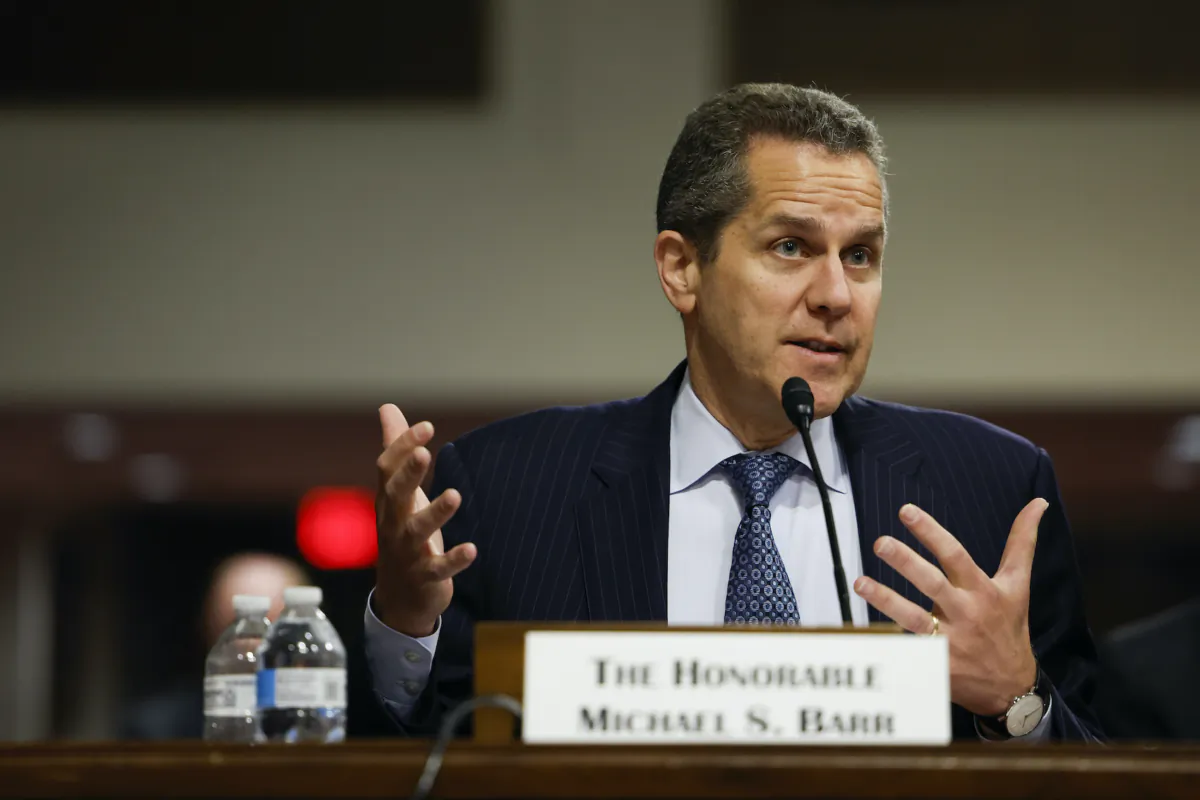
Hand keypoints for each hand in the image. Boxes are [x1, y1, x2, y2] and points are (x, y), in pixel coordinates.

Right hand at [373, 404, 475, 636]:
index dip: (404, 446)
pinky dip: (454, 560)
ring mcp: (408, 551)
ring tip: (455, 495)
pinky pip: (438, 568)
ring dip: (436, 513)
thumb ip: (396, 451)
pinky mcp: (426, 576)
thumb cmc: (401, 532)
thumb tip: (387, 408)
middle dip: (409, 475)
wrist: (399, 598)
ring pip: (417, 531)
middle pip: (396, 495)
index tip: (427, 427)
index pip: (388, 468)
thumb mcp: (397, 493)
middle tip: (426, 453)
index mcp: (388, 500)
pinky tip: (472, 549)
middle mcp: (393, 523)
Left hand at [852, 499, 1047, 716]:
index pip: (955, 555)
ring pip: (913, 618)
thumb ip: (1022, 542)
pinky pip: (907, 649)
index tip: (906, 511)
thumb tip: (1038, 502)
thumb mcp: (1018, 585)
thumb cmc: (1010, 626)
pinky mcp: (936, 665)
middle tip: (880, 542)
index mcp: (983, 590)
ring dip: (886, 600)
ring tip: (860, 583)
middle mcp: (966, 613)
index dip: (931, 532)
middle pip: (932, 584)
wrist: (1012, 686)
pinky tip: (864, 630)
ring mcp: (950, 641)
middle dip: (905, 562)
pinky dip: (888, 640)